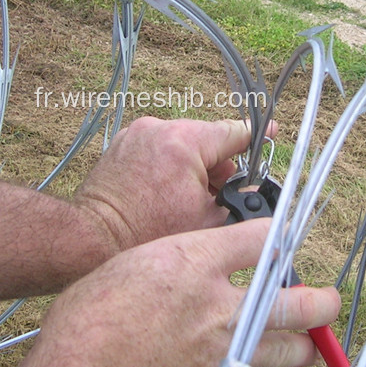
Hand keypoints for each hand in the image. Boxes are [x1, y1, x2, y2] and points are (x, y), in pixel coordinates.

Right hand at [0, 218, 339, 366]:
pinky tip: (240, 364)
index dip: (278, 235)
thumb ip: (172, 262)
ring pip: (287, 348)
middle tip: (326, 300)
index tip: (284, 237)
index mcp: (193, 260)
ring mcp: (222, 350)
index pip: (260, 239)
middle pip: (295, 299)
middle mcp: (218, 303)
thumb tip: (191, 265)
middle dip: (319, 300)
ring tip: (304, 341)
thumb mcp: (130, 264)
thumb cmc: (89, 317)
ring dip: (299, 342)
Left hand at [73, 116, 275, 250]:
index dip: (256, 135)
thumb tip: (254, 193)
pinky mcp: (121, 144)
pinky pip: (157, 148)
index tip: (272, 131)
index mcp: (183, 141)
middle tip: (219, 196)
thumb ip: (238, 202)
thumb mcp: (206, 222)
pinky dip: (167, 165)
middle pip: (206, 139)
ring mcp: (136, 133)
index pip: (232, 131)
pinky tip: (164, 194)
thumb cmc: (145, 233)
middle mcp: (158, 128)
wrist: (93, 238)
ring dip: (192, 166)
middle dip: (217, 166)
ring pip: (180, 143)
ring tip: (186, 200)